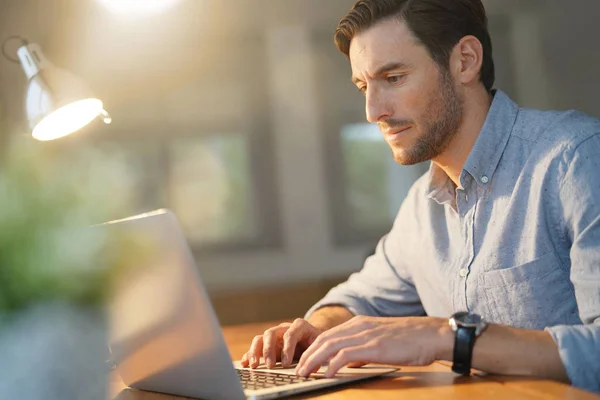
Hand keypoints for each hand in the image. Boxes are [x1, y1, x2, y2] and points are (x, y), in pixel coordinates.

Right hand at [240, 318, 323, 368]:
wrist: (312, 336)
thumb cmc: (316, 341)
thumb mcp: (319, 345)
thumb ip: (314, 353)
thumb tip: (310, 367)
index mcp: (299, 326)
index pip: (290, 334)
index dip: (287, 348)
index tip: (287, 364)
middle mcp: (284, 328)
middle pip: (271, 333)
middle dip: (269, 350)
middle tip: (270, 365)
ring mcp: (274, 335)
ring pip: (260, 338)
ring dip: (255, 352)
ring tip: (254, 365)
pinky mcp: (267, 343)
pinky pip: (256, 347)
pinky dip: (249, 354)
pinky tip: (245, 363)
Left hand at [295, 316, 450, 377]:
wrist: (432, 334)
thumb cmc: (411, 340)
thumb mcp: (381, 341)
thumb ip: (363, 349)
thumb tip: (349, 364)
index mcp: (360, 323)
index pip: (328, 335)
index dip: (313, 349)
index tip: (303, 362)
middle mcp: (359, 326)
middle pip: (324, 339)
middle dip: (307, 355)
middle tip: (297, 370)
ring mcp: (366, 335)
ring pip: (330, 345)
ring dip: (314, 360)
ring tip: (304, 373)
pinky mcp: (375, 347)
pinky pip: (346, 355)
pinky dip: (332, 364)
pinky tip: (326, 374)